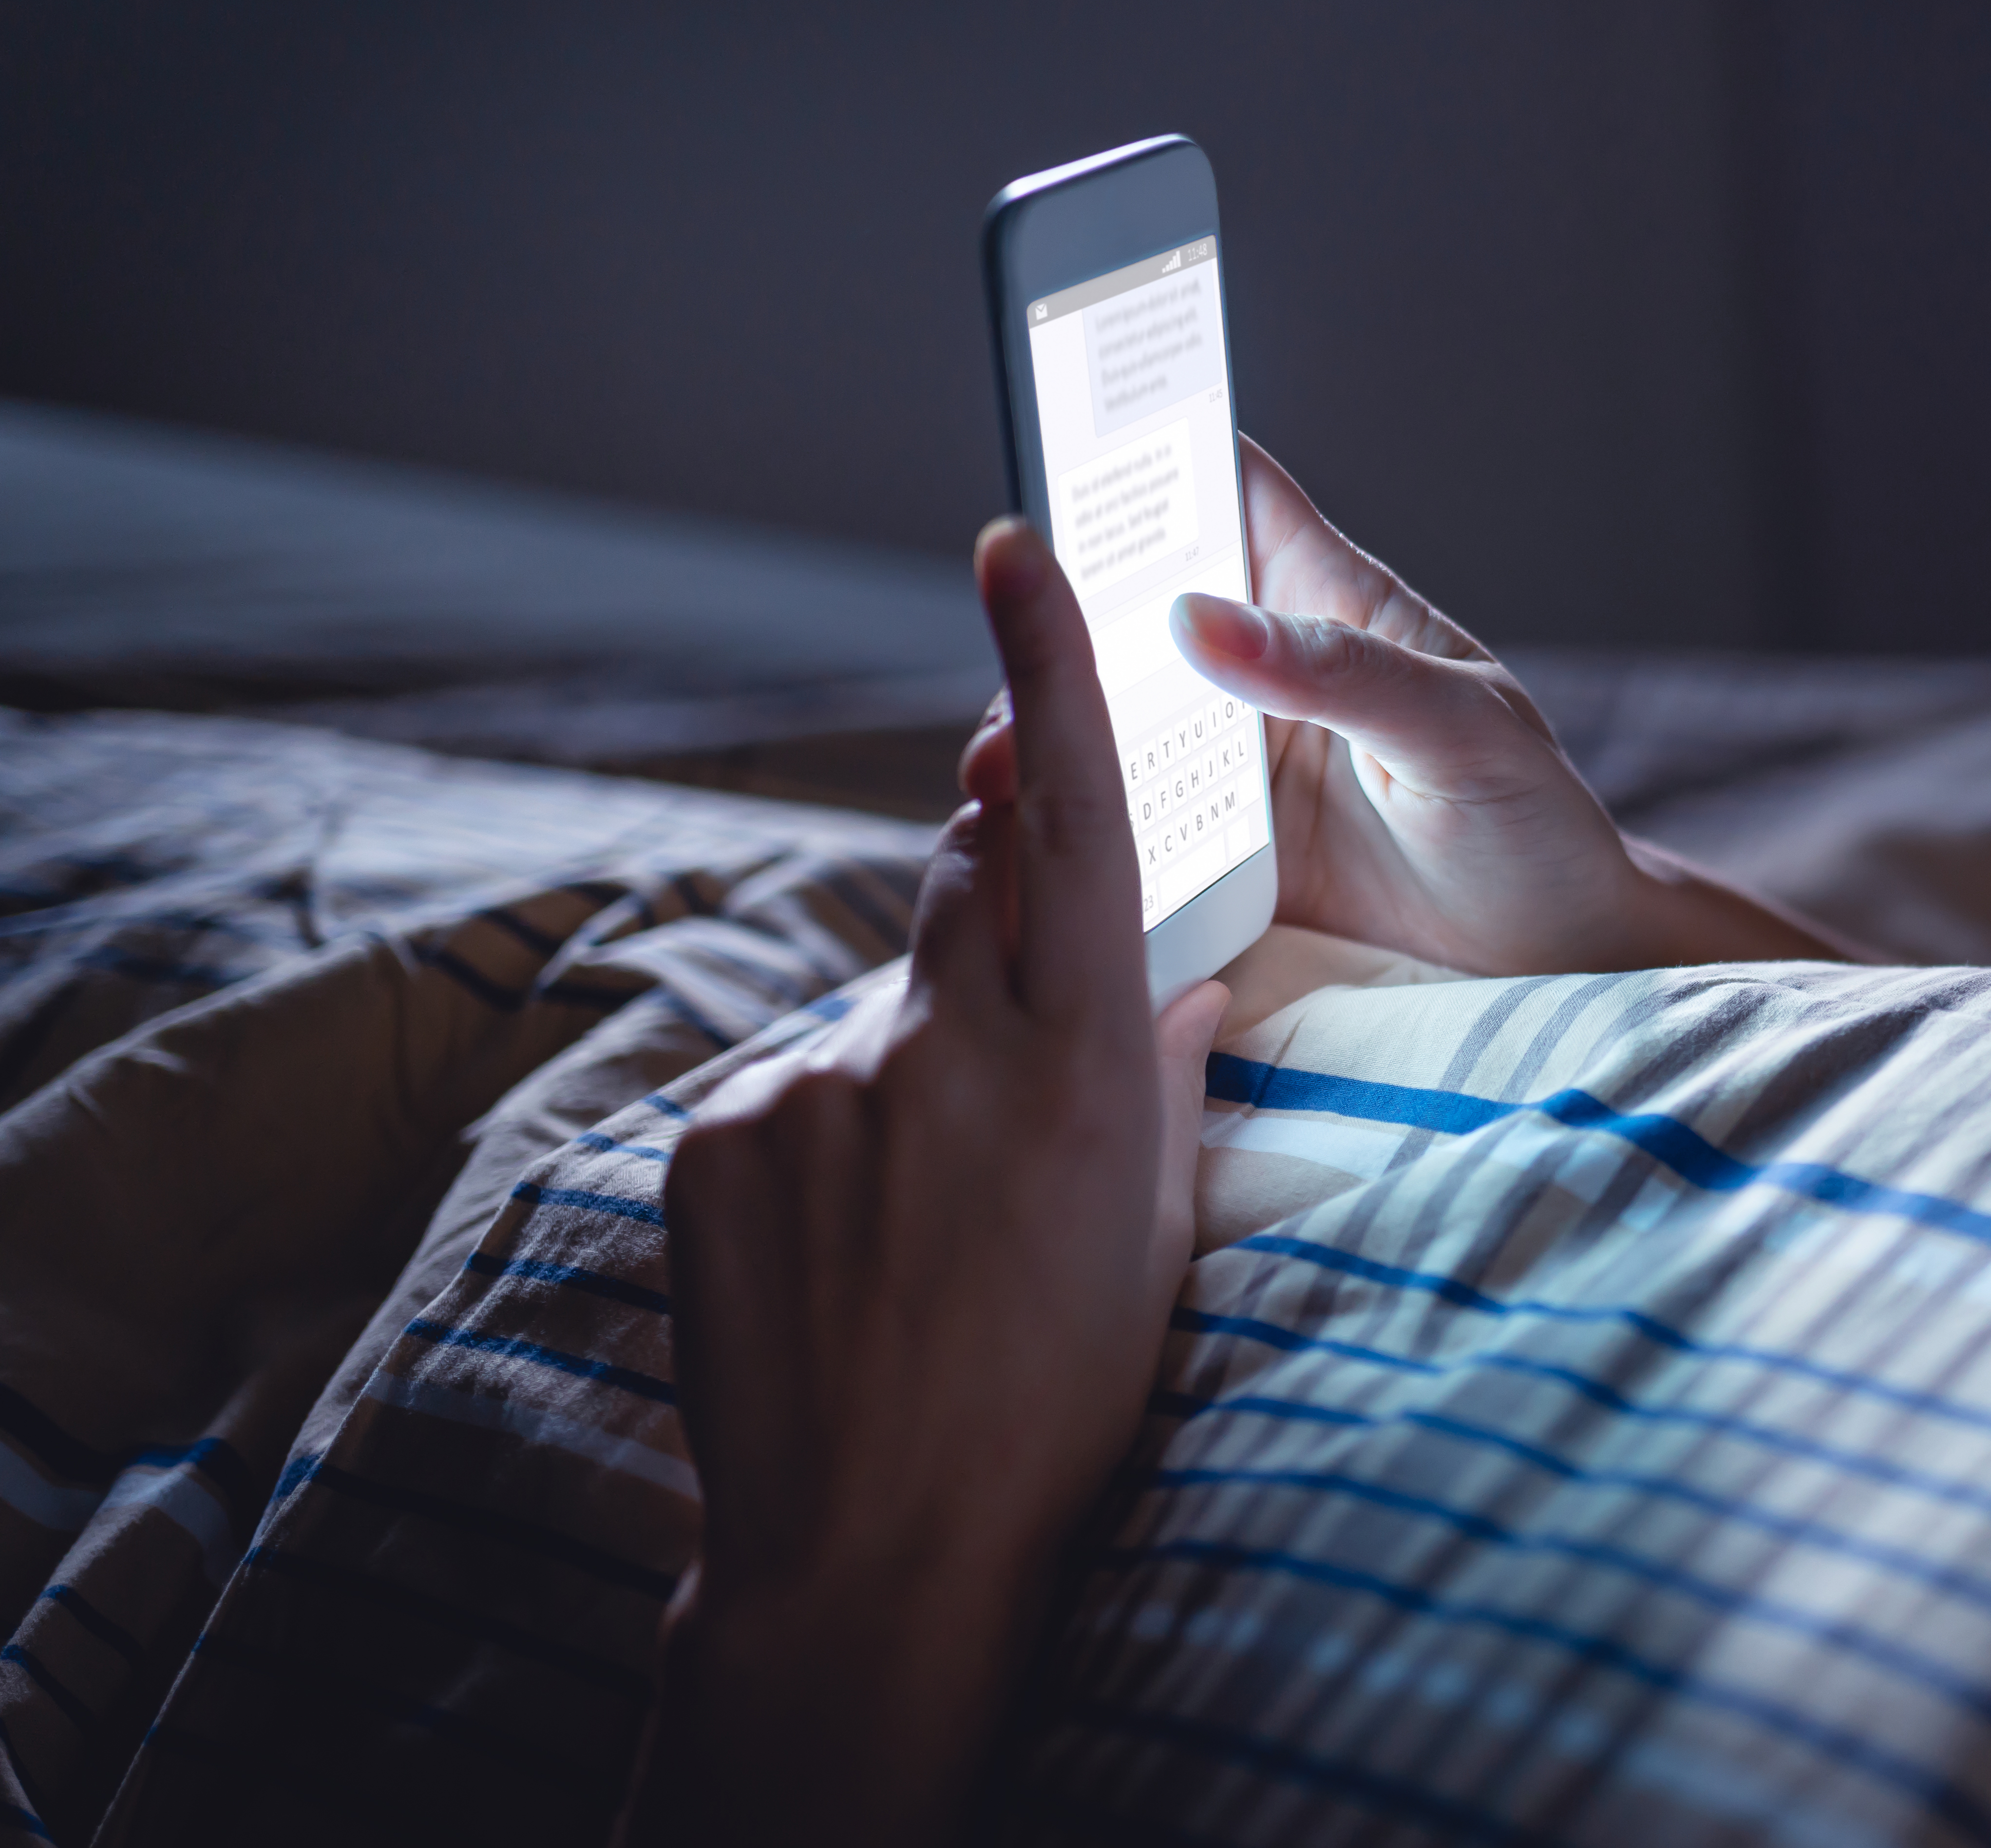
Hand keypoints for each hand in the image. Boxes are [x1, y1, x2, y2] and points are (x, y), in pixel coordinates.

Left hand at [622, 519, 1226, 1847]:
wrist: (878, 1543)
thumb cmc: (1056, 1387)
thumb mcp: (1151, 1223)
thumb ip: (1160, 1068)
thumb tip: (1174, 967)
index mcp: (1081, 1054)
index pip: (1069, 812)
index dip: (1043, 666)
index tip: (1006, 545)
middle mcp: (950, 1041)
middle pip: (960, 876)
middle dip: (990, 892)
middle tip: (1014, 1027)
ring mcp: (820, 1082)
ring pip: (879, 1002)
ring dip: (914, 1065)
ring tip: (927, 1214)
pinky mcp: (719, 1134)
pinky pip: (788, 1085)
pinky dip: (825, 1139)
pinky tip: (843, 1250)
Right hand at [963, 436, 1853, 974]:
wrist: (1554, 961)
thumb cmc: (1534, 821)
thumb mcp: (1462, 732)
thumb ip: (1342, 673)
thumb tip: (1200, 619)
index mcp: (1327, 599)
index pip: (1227, 482)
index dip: (1150, 441)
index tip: (1062, 419)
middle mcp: (1261, 668)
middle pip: (1129, 601)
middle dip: (1055, 613)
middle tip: (1007, 647)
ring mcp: (1228, 756)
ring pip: (1102, 713)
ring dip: (1044, 730)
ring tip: (999, 771)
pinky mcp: (1209, 849)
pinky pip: (1117, 817)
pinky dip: (1067, 824)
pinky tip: (1026, 843)